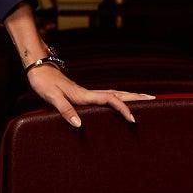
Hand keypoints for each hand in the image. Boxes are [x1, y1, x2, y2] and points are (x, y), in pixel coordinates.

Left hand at [25, 63, 155, 129]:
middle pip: (118, 93)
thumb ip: (66, 110)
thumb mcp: (52, 97)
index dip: (122, 108)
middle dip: (136, 97)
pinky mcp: (82, 94)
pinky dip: (118, 98)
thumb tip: (80, 125)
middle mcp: (88, 93)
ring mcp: (86, 93)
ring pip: (114, 93)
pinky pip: (106, 96)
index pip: (109, 100)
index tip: (133, 118)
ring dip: (129, 96)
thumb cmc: (43, 82)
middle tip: (154, 99)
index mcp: (84, 95)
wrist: (37, 68)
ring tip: (145, 98)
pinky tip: (120, 101)